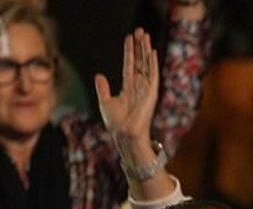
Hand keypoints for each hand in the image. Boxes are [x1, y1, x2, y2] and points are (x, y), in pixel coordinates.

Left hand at [95, 29, 158, 148]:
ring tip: (145, 35)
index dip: (129, 51)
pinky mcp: (151, 93)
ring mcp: (145, 89)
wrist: (124, 134)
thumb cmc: (116, 123)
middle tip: (140, 30)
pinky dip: (153, 64)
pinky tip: (152, 52)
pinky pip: (153, 75)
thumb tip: (99, 75)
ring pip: (147, 64)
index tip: (129, 37)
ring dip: (146, 50)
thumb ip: (103, 88)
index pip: (129, 65)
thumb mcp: (105, 102)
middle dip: (140, 46)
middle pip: (140, 61)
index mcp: (128, 87)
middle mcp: (138, 86)